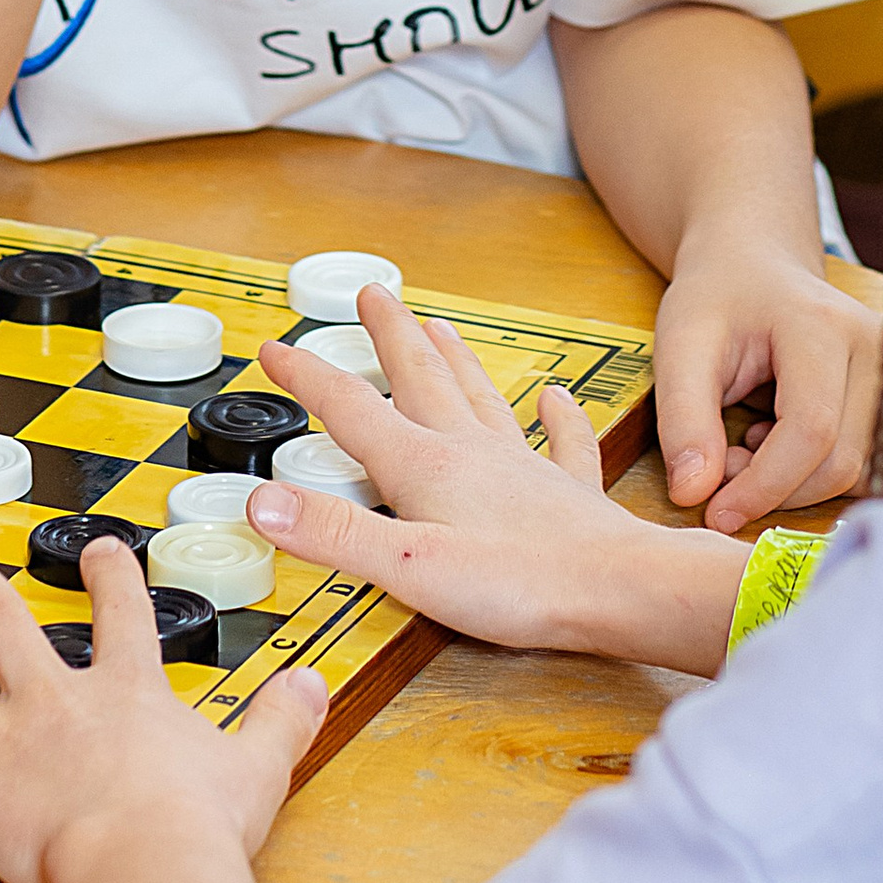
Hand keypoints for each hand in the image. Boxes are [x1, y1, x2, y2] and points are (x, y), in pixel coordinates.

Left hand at [0, 509, 323, 882]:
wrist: (148, 870)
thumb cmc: (203, 829)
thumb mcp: (261, 767)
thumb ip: (284, 720)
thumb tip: (316, 684)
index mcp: (126, 693)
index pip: (122, 618)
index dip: (110, 579)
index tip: (97, 547)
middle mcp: (54, 702)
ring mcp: (2, 746)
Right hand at [249, 288, 744, 674]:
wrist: (621, 588)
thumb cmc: (522, 584)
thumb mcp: (407, 567)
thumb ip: (333, 533)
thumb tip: (261, 502)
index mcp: (426, 466)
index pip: (351, 409)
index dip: (307, 376)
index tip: (275, 347)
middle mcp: (472, 452)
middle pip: (420, 378)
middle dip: (389, 335)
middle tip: (372, 293)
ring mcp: (522, 468)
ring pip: (479, 397)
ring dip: (454, 359)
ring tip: (438, 325)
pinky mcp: (568, 494)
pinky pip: (561, 444)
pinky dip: (558, 418)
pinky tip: (556, 397)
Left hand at [653, 238, 882, 531]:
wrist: (759, 268)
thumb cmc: (719, 305)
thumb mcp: (679, 348)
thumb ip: (683, 419)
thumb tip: (692, 494)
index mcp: (822, 323)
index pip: (812, 432)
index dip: (763, 487)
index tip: (716, 512)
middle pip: (845, 465)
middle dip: (780, 486)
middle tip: (731, 458)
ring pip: (872, 476)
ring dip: (812, 482)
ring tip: (768, 433)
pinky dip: (850, 473)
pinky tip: (811, 435)